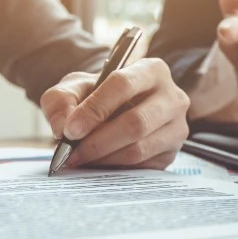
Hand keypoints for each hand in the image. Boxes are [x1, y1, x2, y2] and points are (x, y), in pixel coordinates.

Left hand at [40, 60, 189, 169]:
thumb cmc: (96, 96)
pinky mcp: (170, 154)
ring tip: (79, 159)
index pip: (123, 85)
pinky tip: (96, 164)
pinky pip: (141, 167)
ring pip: (138, 149)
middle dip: (97, 142)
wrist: (113, 112)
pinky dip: (113, 168)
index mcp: (150, 70)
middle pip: (135, 123)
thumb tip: (62, 128)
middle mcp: (172, 97)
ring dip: (103, 158)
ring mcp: (176, 128)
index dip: (95, 109)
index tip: (71, 130)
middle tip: (71, 153)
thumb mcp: (74, 88)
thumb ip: (61, 100)